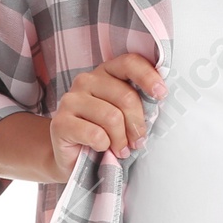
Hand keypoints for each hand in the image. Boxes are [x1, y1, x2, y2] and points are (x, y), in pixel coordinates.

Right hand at [48, 53, 165, 181]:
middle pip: (125, 96)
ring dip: (121, 140)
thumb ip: (138, 103)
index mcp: (106, 72)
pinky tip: (100, 148)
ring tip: (120, 149)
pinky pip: (95, 134)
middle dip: (137, 124)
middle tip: (138, 142)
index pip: (129, 63)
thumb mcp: (126, 115)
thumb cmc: (106, 134)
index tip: (161, 94)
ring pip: (112, 117)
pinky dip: (104, 146)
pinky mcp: (60, 122)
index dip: (148, 77)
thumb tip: (159, 98)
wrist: (73, 159)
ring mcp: (70, 100)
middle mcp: (86, 81)